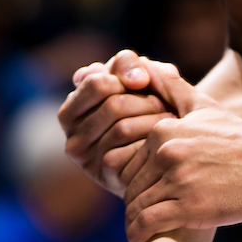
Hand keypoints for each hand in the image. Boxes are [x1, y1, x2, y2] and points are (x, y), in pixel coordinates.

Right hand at [59, 50, 175, 194]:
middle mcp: (72, 137)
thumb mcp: (132, 78)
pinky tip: (163, 140)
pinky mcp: (105, 176)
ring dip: (154, 120)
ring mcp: (86, 160)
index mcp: (71, 110)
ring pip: (122, 129)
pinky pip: (132, 152)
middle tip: (165, 104)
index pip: (97, 82)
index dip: (127, 77)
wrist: (159, 151)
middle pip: (113, 105)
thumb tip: (138, 79)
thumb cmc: (144, 108)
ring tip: (170, 119)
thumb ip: (128, 65)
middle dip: (146, 101)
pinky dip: (153, 142)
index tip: (147, 81)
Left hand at [120, 67, 241, 241]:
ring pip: (135, 207)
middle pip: (129, 187)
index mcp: (162, 130)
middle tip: (136, 219)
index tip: (136, 195)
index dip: (129, 181)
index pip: (125, 162)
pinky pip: (147, 224)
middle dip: (131, 204)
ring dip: (132, 224)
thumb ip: (171, 89)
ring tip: (138, 235)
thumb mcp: (203, 106)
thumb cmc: (240, 137)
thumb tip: (145, 66)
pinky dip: (137, 236)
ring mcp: (177, 180)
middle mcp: (165, 153)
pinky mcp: (189, 207)